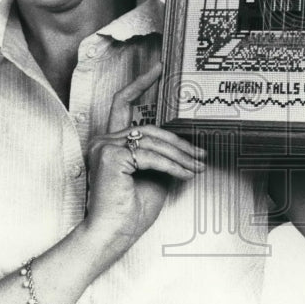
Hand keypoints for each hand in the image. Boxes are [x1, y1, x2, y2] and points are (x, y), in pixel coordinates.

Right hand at [84, 62, 206, 250]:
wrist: (111, 235)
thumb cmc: (129, 212)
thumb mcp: (153, 178)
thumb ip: (162, 158)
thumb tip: (187, 147)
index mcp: (110, 143)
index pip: (123, 103)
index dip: (141, 83)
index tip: (160, 68)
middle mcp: (103, 140)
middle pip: (149, 128)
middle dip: (179, 142)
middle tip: (201, 154)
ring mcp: (104, 147)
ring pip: (153, 141)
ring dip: (180, 156)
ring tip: (198, 167)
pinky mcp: (110, 157)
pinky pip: (151, 156)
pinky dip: (173, 166)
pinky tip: (186, 175)